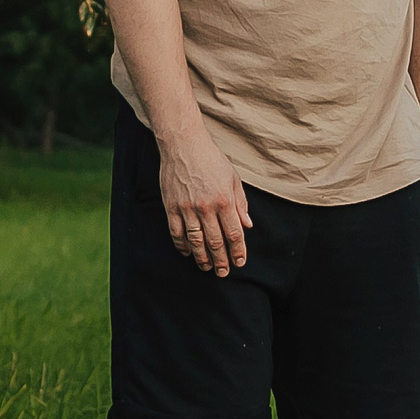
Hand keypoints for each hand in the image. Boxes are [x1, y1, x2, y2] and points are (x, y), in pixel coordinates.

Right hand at [160, 125, 253, 274]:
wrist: (184, 145)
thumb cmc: (211, 160)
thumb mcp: (233, 179)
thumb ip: (240, 203)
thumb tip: (247, 225)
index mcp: (224, 200)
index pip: (234, 233)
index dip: (238, 251)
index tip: (240, 262)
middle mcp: (206, 207)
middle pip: (215, 241)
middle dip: (221, 260)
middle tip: (224, 273)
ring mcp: (187, 208)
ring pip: (196, 240)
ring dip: (202, 257)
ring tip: (207, 268)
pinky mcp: (171, 206)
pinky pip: (176, 232)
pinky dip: (182, 245)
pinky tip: (188, 253)